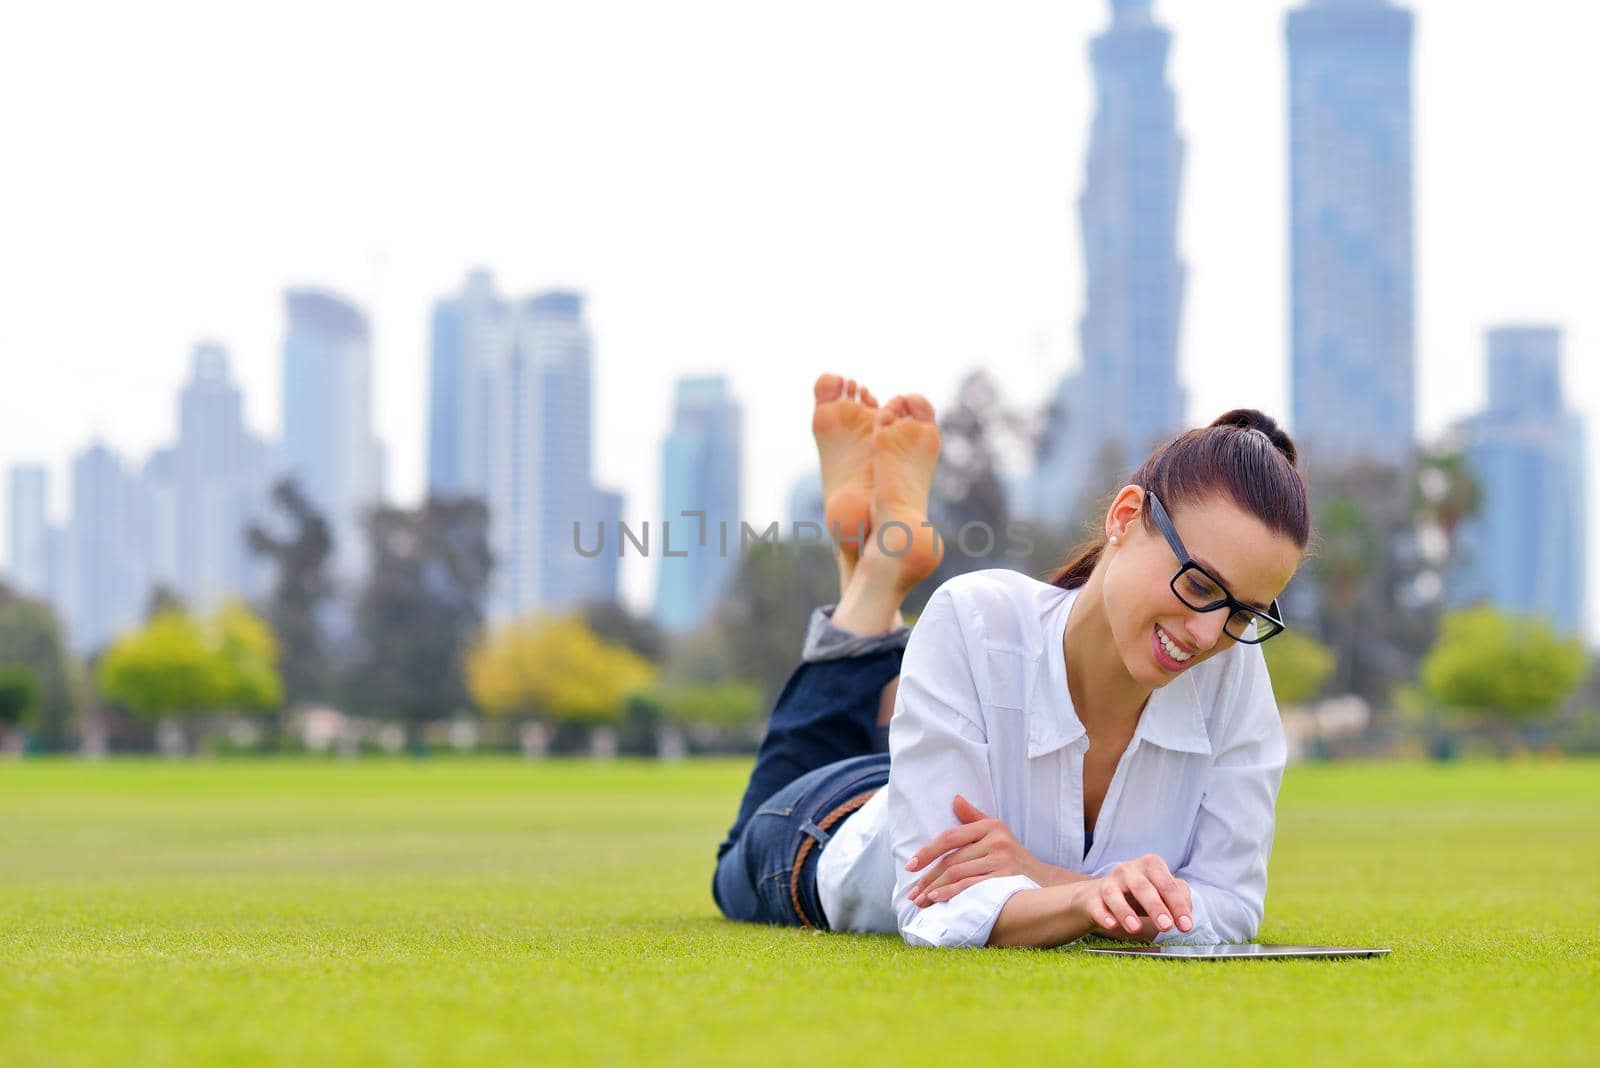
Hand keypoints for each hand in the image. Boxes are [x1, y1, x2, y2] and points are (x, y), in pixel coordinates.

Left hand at [904, 794, 1044, 906]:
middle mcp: (996, 839)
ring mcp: (1002, 859)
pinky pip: (971, 886)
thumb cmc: (1014, 858)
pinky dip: (951, 893)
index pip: (950, 837)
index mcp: (990, 826)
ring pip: (958, 873)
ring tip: (920, 901)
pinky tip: (938, 900)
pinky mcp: (1006, 878)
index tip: (910, 867)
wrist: (1047, 881)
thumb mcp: (997, 834)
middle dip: (928, 878)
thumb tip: (955, 799)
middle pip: (952, 860)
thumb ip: (974, 818)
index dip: (927, 852)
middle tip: (912, 894)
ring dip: (935, 889)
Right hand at [1081, 853, 1192, 935]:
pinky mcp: (1092, 898)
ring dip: (1125, 911)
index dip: (1178, 905)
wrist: (1101, 897)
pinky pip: (1096, 906)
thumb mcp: (1161, 892)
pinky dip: (1103, 915)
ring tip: (1135, 928)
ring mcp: (1108, 882)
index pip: (1167, 884)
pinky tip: (1111, 924)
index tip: (1186, 926)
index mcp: (1150, 865)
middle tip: (1166, 926)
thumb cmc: (1139, 895)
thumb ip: (1179, 898)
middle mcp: (1128, 870)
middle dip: (1155, 907)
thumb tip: (1186, 915)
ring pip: (1115, 894)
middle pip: (1142, 887)